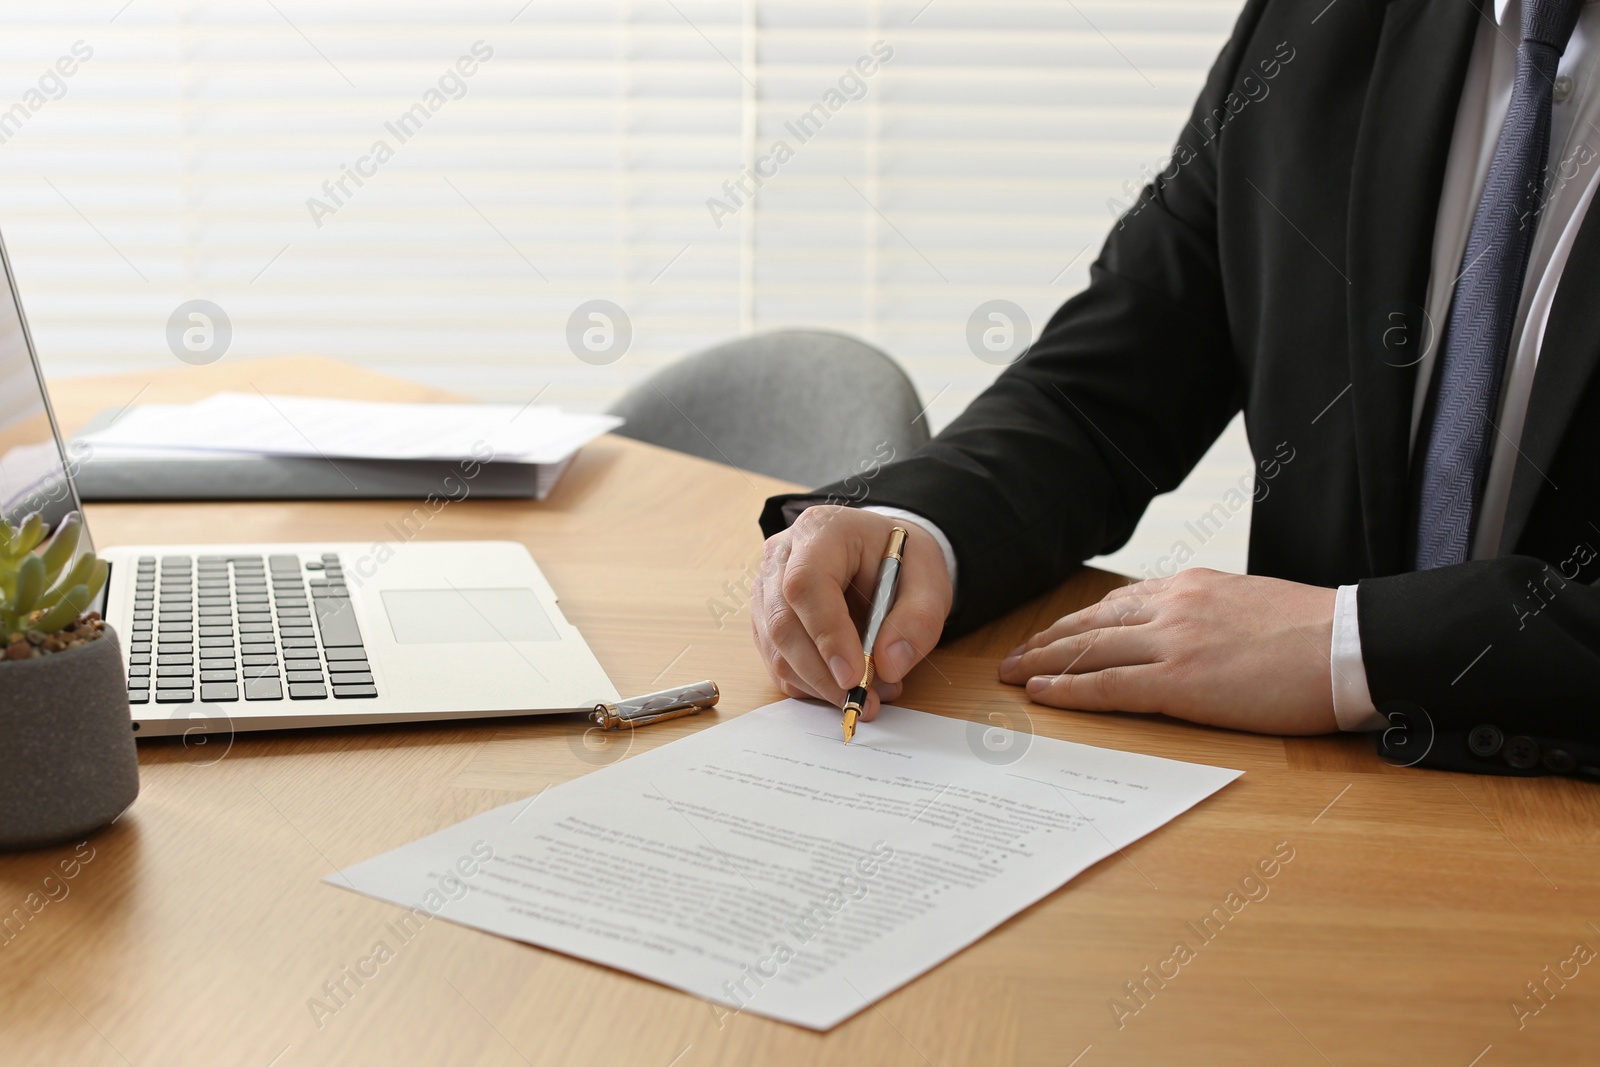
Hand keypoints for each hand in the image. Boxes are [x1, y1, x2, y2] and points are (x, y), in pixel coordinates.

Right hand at [751, 506, 952, 719]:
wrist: (881, 555)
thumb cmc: (901, 562)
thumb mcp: (930, 581)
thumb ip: (919, 621)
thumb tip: (888, 666)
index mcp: (821, 531)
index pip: (806, 582)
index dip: (827, 634)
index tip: (854, 675)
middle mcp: (782, 556)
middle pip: (783, 622)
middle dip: (822, 672)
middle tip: (864, 699)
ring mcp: (767, 588)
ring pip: (776, 650)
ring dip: (819, 684)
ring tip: (868, 692)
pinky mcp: (765, 619)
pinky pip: (777, 663)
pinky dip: (810, 684)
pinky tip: (844, 683)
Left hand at [997, 568, 1338, 734]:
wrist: (1350, 645)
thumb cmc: (1316, 634)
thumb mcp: (1254, 606)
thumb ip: (1213, 616)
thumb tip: (1196, 636)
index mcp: (1193, 586)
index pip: (1118, 603)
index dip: (1078, 623)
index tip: (1053, 635)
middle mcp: (1173, 606)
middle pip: (1090, 624)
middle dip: (1046, 641)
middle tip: (1012, 657)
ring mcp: (1173, 642)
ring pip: (1087, 651)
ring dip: (1041, 664)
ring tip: (1011, 676)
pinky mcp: (1179, 681)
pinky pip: (1106, 687)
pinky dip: (1067, 690)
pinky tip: (1041, 694)